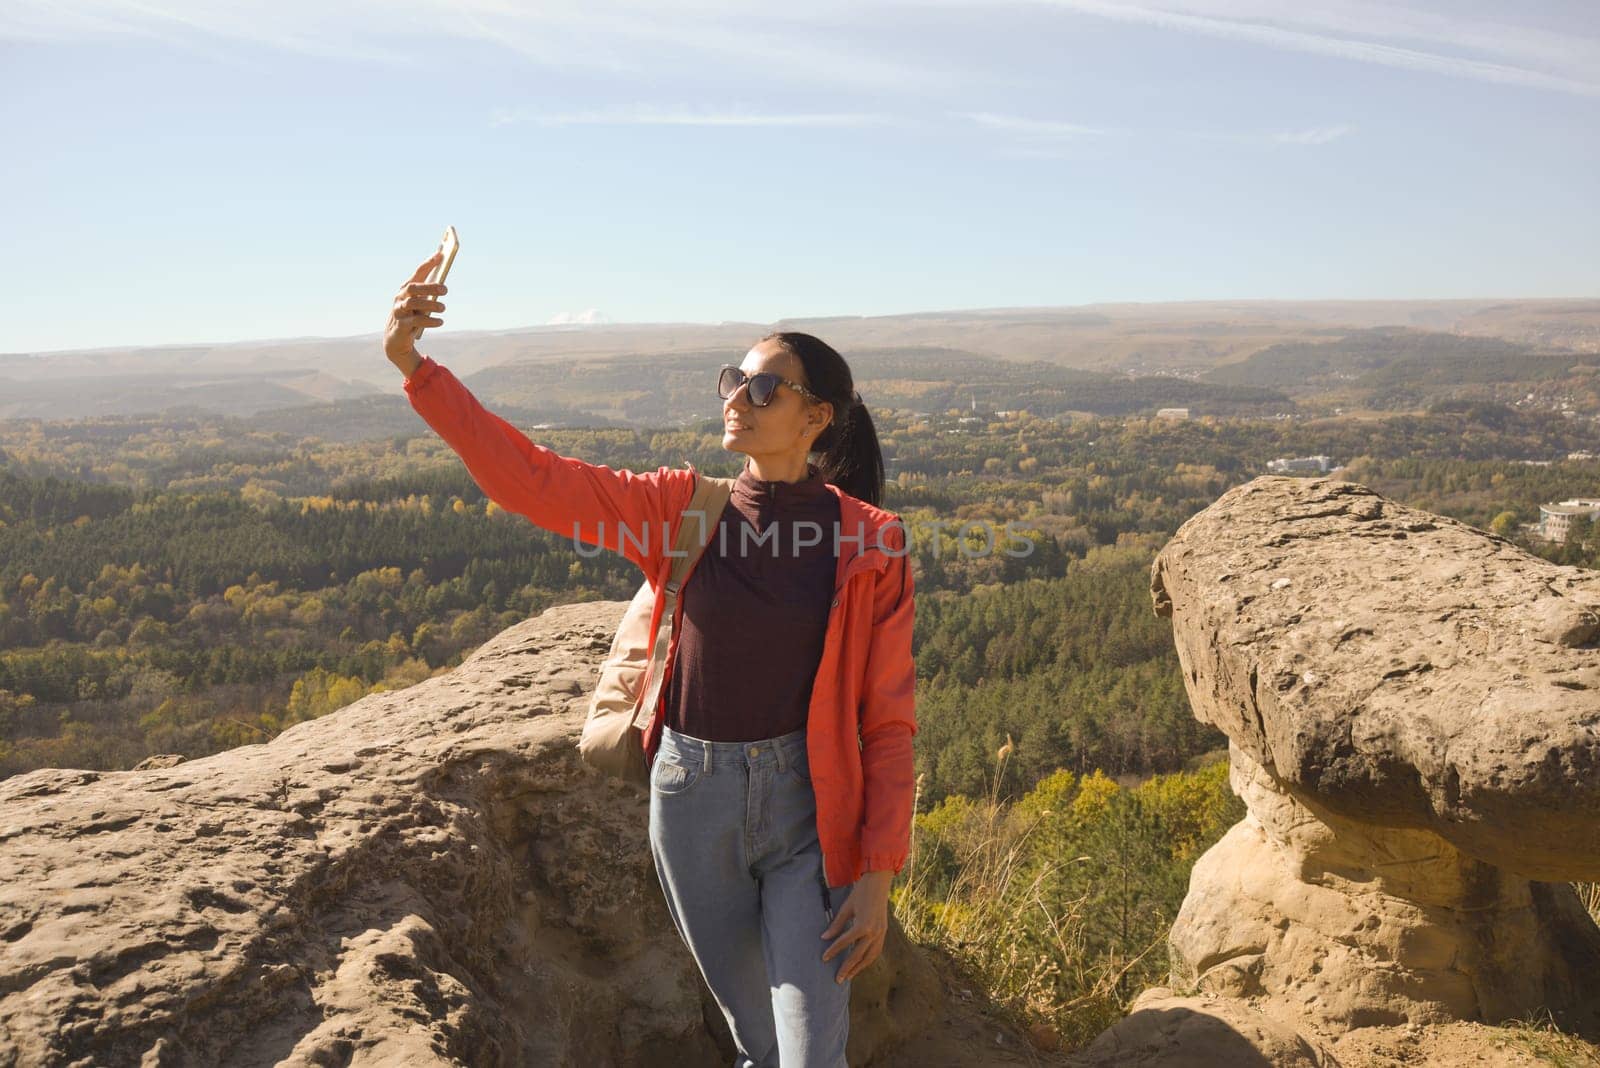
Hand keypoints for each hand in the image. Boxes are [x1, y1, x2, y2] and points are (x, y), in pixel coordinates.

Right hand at [384, 251, 447, 373]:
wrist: (396, 339)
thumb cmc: (412, 317)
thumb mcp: (421, 304)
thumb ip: (429, 294)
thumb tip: (443, 285)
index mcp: (406, 289)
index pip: (418, 273)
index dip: (429, 264)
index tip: (441, 255)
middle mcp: (400, 297)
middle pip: (413, 288)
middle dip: (429, 287)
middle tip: (445, 289)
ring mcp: (399, 311)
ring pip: (413, 303)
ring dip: (430, 304)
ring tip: (443, 308)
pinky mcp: (401, 325)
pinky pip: (416, 321)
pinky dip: (430, 321)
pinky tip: (440, 321)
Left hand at [820, 870, 892, 982]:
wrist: (879, 883)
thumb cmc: (860, 893)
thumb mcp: (846, 908)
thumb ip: (836, 925)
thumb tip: (824, 938)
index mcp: (863, 925)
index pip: (845, 942)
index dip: (833, 951)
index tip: (824, 959)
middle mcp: (873, 932)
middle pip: (858, 955)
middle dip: (847, 968)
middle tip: (838, 980)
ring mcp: (880, 933)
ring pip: (870, 957)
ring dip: (859, 968)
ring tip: (849, 977)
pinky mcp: (883, 932)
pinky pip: (876, 951)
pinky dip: (868, 959)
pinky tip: (861, 964)